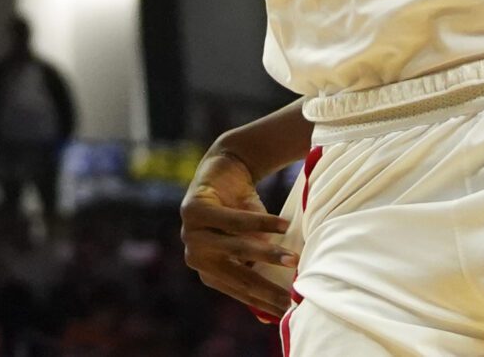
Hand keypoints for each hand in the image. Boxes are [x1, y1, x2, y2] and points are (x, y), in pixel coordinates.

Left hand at [179, 143, 294, 321]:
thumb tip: (268, 316)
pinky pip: (232, 220)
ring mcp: (191, 234)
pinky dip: (260, 223)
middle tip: (293, 295)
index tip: (289, 311)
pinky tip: (283, 225)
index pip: (240, 290)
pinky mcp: (193, 210)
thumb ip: (257, 268)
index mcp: (208, 270)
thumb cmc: (242, 211)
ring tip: (293, 260)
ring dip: (267, 254)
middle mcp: (196, 256)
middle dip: (268, 286)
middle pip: (237, 274)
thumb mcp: (252, 242)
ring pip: (236, 248)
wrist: (225, 167)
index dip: (265, 301)